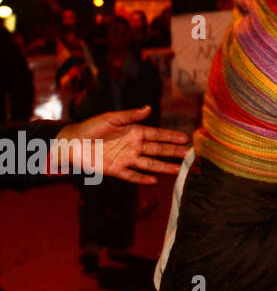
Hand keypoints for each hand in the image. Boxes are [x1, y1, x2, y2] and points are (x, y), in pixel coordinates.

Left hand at [56, 107, 190, 183]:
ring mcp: (126, 158)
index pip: (157, 135)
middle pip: (158, 150)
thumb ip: (130, 115)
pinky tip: (154, 181)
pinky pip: (132, 175)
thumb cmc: (91, 127)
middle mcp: (134, 146)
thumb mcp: (111, 118)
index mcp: (134, 132)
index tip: (185, 139)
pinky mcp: (116, 169)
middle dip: (174, 152)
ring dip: (164, 166)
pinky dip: (142, 178)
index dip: (171, 137)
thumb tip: (149, 109)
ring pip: (149, 164)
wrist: (72, 142)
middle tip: (189, 155)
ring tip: (178, 169)